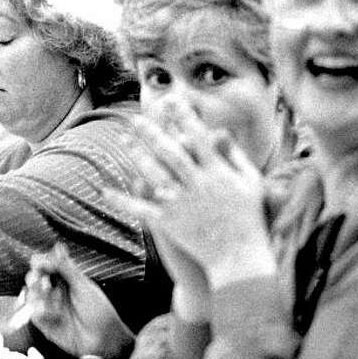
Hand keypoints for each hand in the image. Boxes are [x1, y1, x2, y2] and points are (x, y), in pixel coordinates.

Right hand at [25, 242, 132, 358]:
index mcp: (67, 280)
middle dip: (34, 278)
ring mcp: (51, 308)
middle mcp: (57, 293)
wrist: (104, 341)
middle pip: (36, 280)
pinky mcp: (46, 324)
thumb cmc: (101, 313)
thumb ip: (67, 267)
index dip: (41, 263)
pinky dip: (38, 311)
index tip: (38, 262)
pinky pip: (34, 315)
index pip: (48, 266)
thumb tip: (58, 247)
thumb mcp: (84, 286)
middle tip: (37, 278)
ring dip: (35, 294)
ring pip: (32, 296)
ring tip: (43, 295)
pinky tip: (47, 312)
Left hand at [106, 98, 273, 289]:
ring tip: (123, 139)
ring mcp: (182, 204)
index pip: (198, 138)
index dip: (183, 117)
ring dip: (136, 155)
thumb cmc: (249, 218)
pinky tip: (105, 191)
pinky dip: (122, 201)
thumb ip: (235, 156)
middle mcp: (198, 185)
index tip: (172, 100)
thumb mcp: (251, 183)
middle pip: (170, 152)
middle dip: (152, 132)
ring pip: (153, 174)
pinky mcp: (168, 224)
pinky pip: (140, 209)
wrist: (240, 258)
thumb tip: (219, 131)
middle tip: (136, 118)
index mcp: (218, 173)